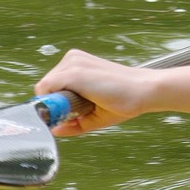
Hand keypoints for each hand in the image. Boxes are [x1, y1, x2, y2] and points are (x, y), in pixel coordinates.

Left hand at [34, 49, 155, 135]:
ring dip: (59, 103)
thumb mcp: (93, 112)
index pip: (51, 86)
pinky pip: (46, 89)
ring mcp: (72, 63)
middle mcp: (72, 59)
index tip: (73, 112)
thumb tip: (54, 130)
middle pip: (46, 87)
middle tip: (82, 109)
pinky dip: (55, 103)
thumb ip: (73, 122)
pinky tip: (77, 105)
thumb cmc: (124, 100)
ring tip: (87, 104)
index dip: (57, 103)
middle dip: (57, 103)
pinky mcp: (74, 72)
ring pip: (45, 89)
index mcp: (77, 63)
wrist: (144, 91)